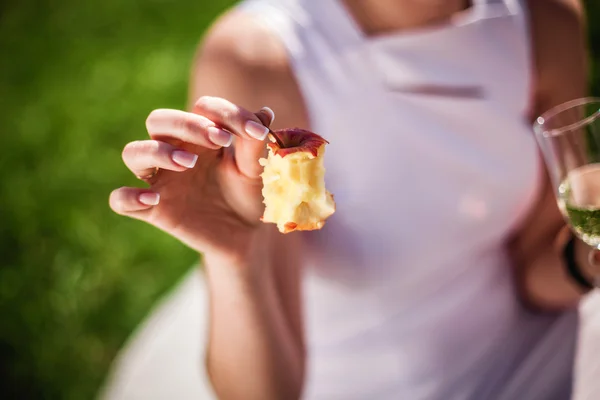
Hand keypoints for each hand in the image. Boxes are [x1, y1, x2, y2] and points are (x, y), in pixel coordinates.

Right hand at [109, 96, 274, 262]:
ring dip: (157, 152)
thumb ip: (255, 143)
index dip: (225, 113)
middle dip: (186, 124)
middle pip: (158, 120)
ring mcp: (161, 180)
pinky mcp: (153, 210)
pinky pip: (120, 199)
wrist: (245, 234)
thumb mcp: (256, 170)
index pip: (202, 108)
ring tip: (187, 164)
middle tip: (218, 141)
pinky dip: (129, 197)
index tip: (254, 132)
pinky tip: (153, 199)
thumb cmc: (248, 194)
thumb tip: (264, 113)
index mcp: (202, 136)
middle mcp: (175, 151)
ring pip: (133, 152)